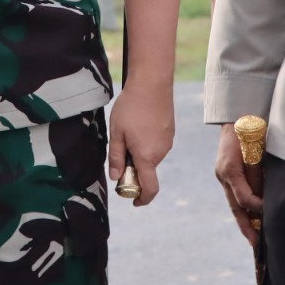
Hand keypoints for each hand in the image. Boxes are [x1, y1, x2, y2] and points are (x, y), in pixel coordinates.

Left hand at [107, 78, 173, 206]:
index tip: (133, 202)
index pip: (149, 188)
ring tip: (128, 130)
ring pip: (151, 156)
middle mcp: (161, 152)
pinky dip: (147, 142)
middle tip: (119, 149)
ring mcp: (167, 141)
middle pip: (147, 170)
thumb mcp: (116, 133)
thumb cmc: (131, 107)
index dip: (142, 199)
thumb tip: (115, 177)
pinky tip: (139, 124)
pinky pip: (157, 144)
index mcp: (147, 156)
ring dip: (140, 153)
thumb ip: (115, 157)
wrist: (153, 83)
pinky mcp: (170, 131)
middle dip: (133, 168)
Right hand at [213, 123, 261, 247]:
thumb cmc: (251, 129)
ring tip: (253, 237)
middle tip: (256, 243)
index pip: (244, 198)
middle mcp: (223, 174)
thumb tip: (263, 198)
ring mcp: (222, 174)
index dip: (258, 207)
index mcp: (229, 169)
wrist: (237, 113)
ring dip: (244, 220)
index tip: (270, 213)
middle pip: (235, 206)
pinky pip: (234, 195)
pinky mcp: (225, 173)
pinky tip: (250, 217)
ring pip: (233, 203)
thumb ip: (258, 174)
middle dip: (246, 226)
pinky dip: (242, 207)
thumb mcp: (257, 151)